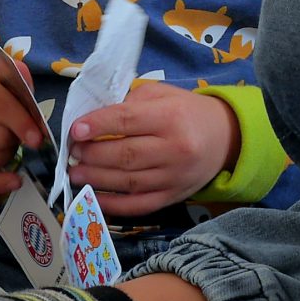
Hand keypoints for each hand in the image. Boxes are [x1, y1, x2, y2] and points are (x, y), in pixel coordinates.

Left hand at [67, 83, 240, 217]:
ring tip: (76, 173)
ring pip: (128, 182)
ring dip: (96, 179)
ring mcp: (174, 176)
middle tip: (73, 153)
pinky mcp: (173, 196)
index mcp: (171, 117)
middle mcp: (175, 148)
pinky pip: (139, 205)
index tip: (76, 130)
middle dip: (93, 155)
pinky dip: (113, 205)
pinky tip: (94, 197)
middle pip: (125, 154)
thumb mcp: (163, 94)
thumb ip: (130, 103)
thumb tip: (93, 121)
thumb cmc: (187, 112)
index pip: (127, 120)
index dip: (98, 126)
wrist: (226, 138)